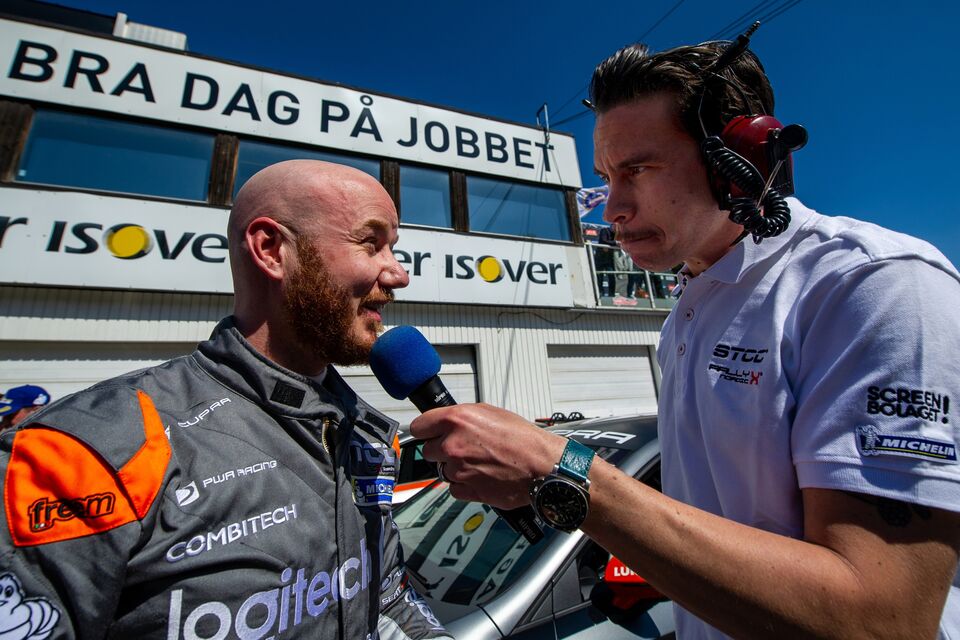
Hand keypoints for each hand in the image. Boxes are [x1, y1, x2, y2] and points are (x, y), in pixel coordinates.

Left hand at [409, 403, 566, 508]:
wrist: (542, 466)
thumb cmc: (523, 439)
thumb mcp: (491, 413)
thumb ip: (462, 418)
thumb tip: (446, 422)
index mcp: (457, 420)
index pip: (419, 427)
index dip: (426, 430)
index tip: (430, 433)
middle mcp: (452, 444)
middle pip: (428, 451)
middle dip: (442, 450)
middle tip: (464, 449)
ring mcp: (458, 469)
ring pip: (442, 470)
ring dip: (455, 468)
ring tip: (479, 463)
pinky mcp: (466, 490)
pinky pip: (454, 488)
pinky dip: (464, 485)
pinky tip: (481, 476)